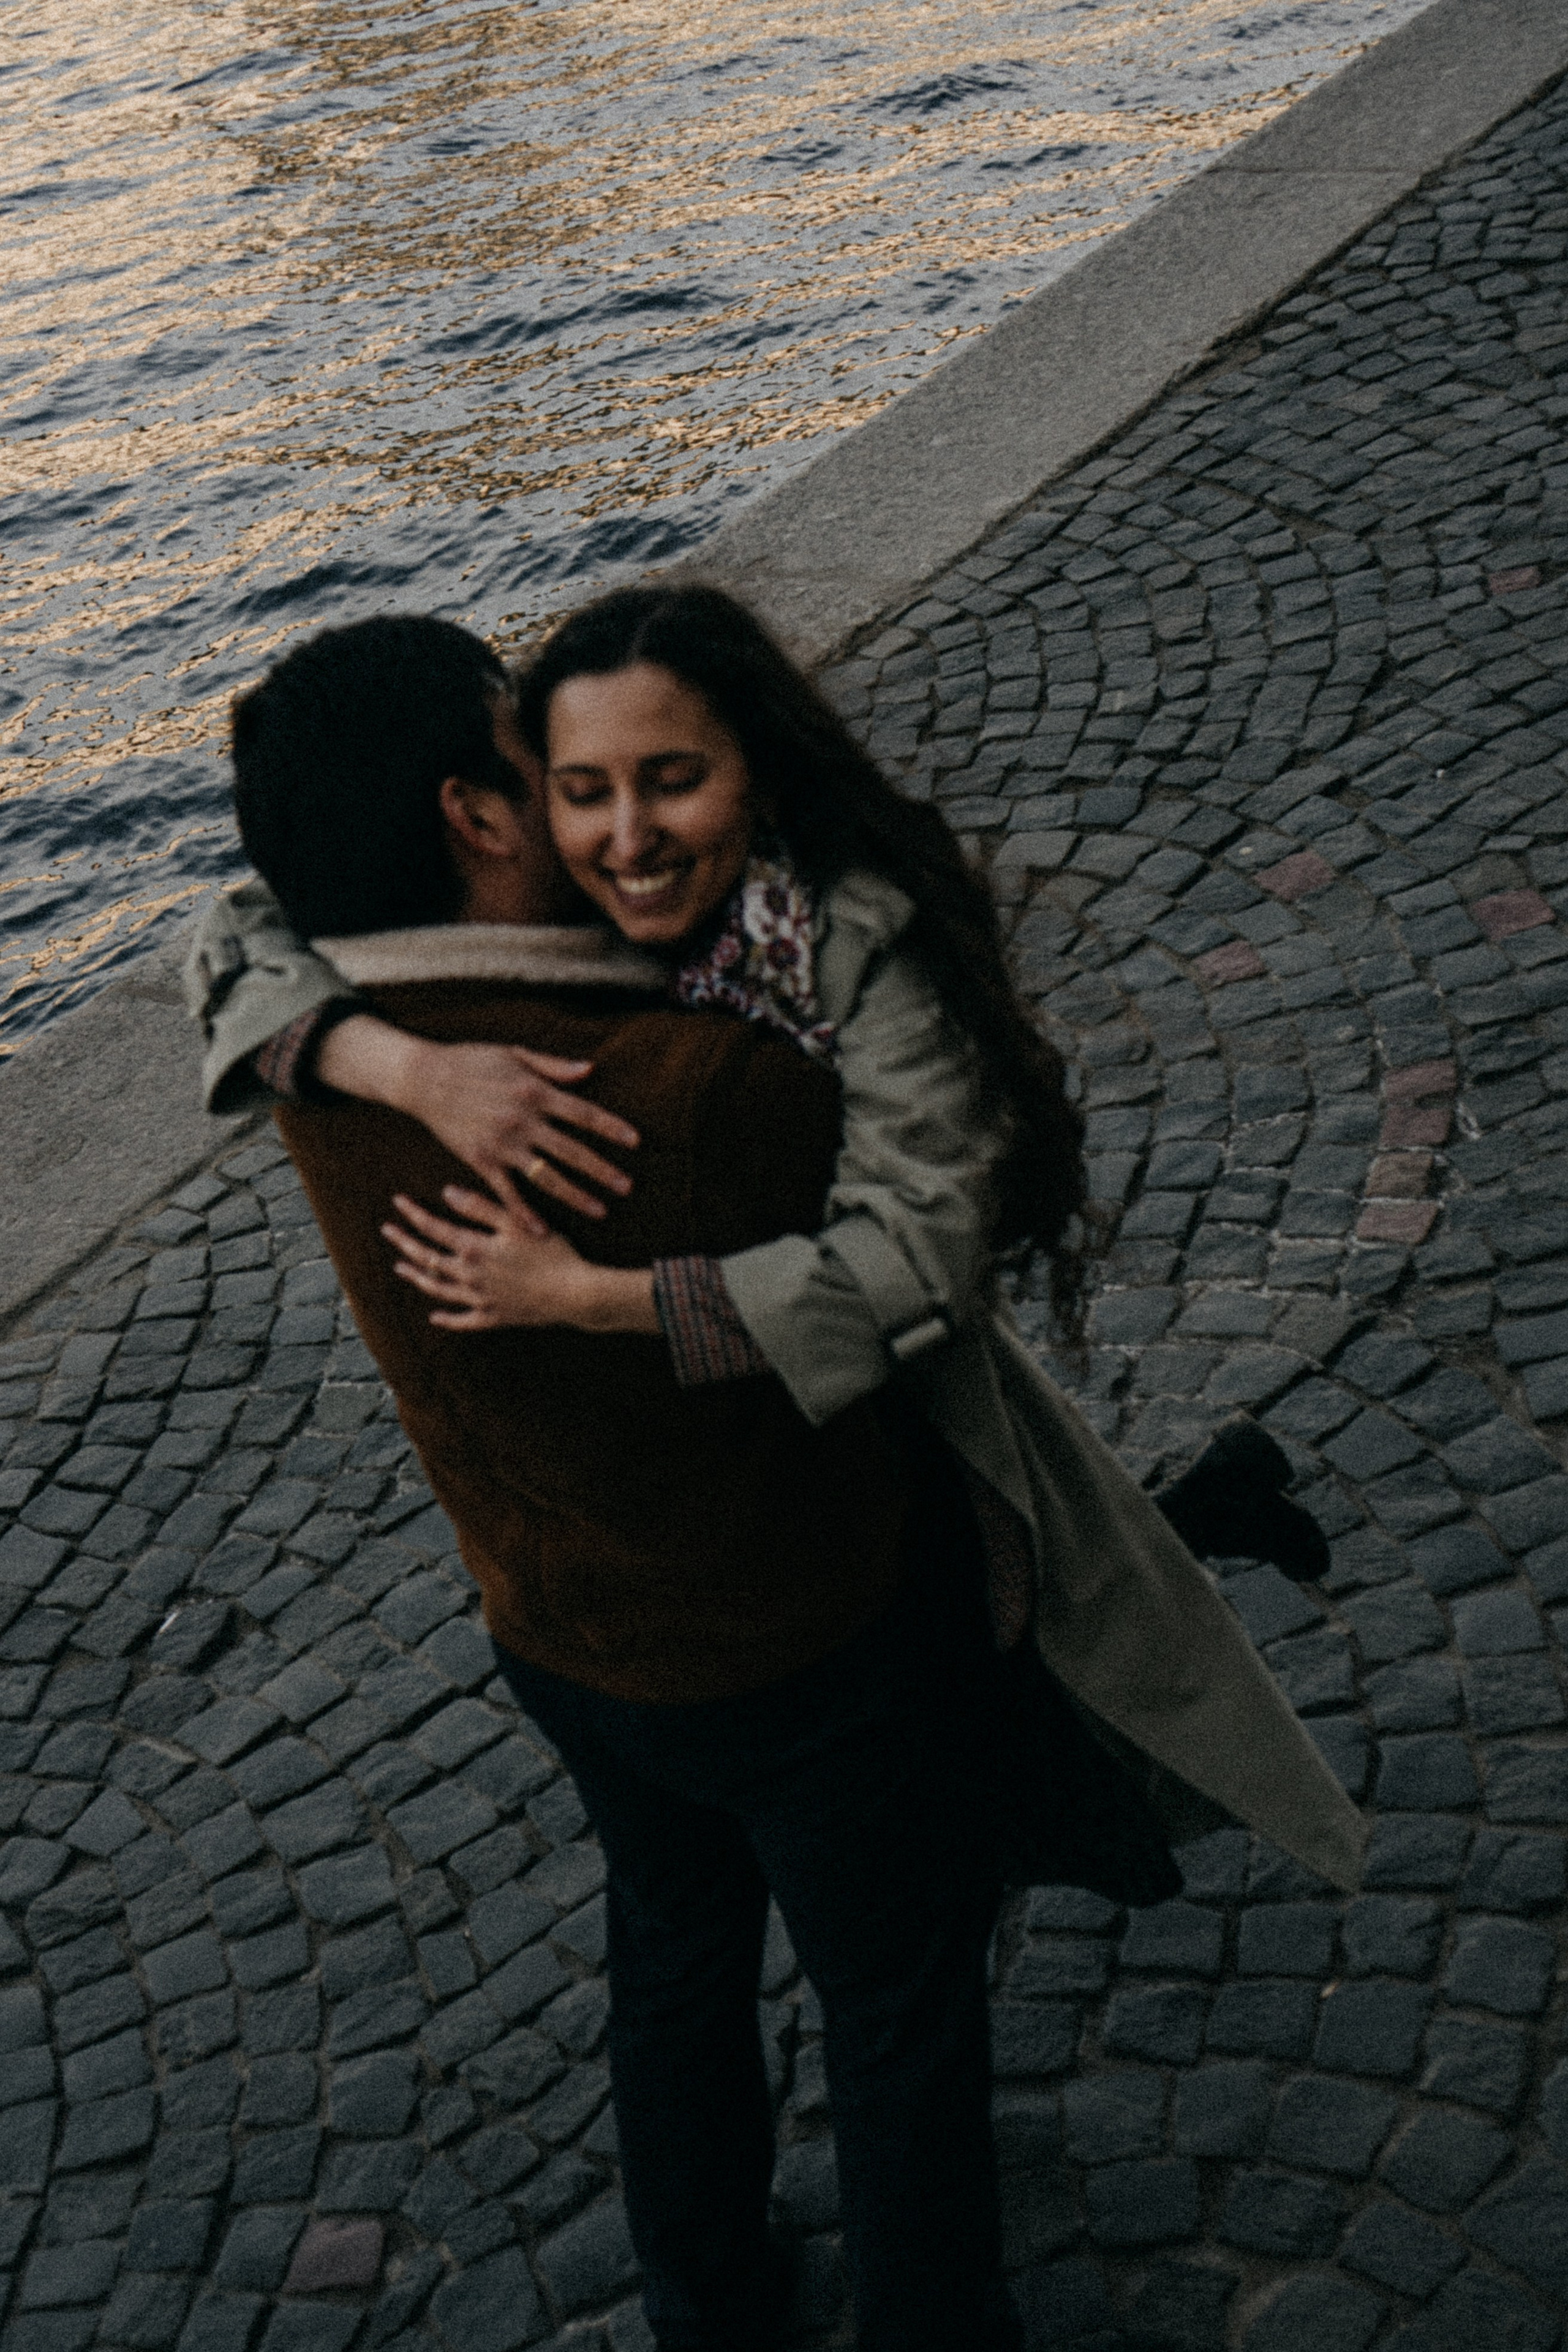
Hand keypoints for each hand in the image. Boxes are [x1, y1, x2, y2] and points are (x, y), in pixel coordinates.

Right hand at [319, 1017, 637, 1218]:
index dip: (611, 1128)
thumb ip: (554, 1066)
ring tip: (600, 1210)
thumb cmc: (471, 1060)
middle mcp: (523, 1120)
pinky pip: (507, 1193)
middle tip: (627, 1187)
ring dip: (575, 1195)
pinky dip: (524, 1213)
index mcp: (535, 1092)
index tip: (635, 1142)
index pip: (583, 1113)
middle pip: (572, 1151)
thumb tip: (590, 1070)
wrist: (423, 1078)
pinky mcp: (480, 1160)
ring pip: (546, 1176)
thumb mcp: (515, 1053)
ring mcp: (502, 1143)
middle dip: (602, 1171)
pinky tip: (542, 1230)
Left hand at [384, 1184, 660, 1334]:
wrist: (575, 1294)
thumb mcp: (517, 1222)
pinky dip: (447, 1319)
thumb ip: (480, 1206)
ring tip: (401, 1268)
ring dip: (417, 1277)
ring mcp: (480, 1300)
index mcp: (474, 1249)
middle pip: (428, 1258)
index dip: (414, 1214)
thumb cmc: (552, 1253)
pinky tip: (435, 1316)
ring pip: (439, 1289)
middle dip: (406, 1243)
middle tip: (387, 1231)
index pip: (434, 1228)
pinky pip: (463, 1321)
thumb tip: (446, 1193)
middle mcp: (470, 1276)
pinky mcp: (494, 1318)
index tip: (398, 1202)